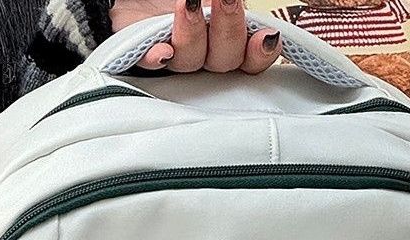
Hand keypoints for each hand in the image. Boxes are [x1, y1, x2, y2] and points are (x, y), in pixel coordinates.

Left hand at [110, 0, 282, 73]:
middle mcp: (204, 52)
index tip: (266, 37)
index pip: (251, 57)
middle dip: (230, 28)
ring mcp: (175, 54)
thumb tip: (238, 1)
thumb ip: (229, 2)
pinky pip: (149, 63)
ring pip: (191, 61)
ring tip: (189, 3)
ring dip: (194, 33)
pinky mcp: (143, 53)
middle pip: (225, 58)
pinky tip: (161, 53)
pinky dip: (156, 58)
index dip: (261, 52)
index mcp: (225, 37)